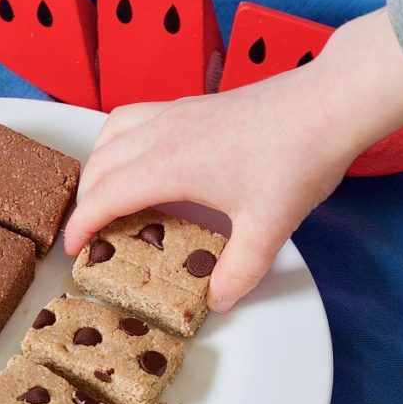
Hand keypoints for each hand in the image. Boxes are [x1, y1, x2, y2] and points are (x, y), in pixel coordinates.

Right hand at [64, 8, 402, 311]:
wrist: (328, 103)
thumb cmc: (296, 160)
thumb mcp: (269, 228)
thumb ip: (239, 272)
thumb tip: (218, 301)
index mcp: (168, 165)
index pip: (105, 196)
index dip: (82, 225)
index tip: (74, 251)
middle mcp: (160, 133)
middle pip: (99, 164)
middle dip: (84, 200)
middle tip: (90, 234)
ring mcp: (174, 112)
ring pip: (110, 134)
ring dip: (98, 165)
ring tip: (105, 194)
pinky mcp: (190, 102)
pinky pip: (132, 117)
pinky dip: (118, 141)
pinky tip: (139, 158)